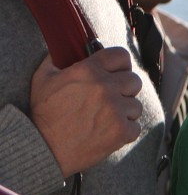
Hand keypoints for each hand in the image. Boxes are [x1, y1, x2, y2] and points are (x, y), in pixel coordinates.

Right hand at [29, 47, 143, 177]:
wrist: (43, 149)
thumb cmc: (43, 114)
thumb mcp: (43, 78)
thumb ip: (57, 58)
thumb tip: (66, 45)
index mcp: (89, 71)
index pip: (121, 56)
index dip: (120, 64)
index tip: (116, 72)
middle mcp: (105, 87)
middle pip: (134, 80)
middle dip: (124, 89)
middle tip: (110, 98)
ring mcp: (116, 109)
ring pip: (136, 105)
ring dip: (124, 111)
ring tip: (106, 118)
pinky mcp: (122, 130)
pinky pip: (136, 126)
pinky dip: (125, 130)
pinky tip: (108, 131)